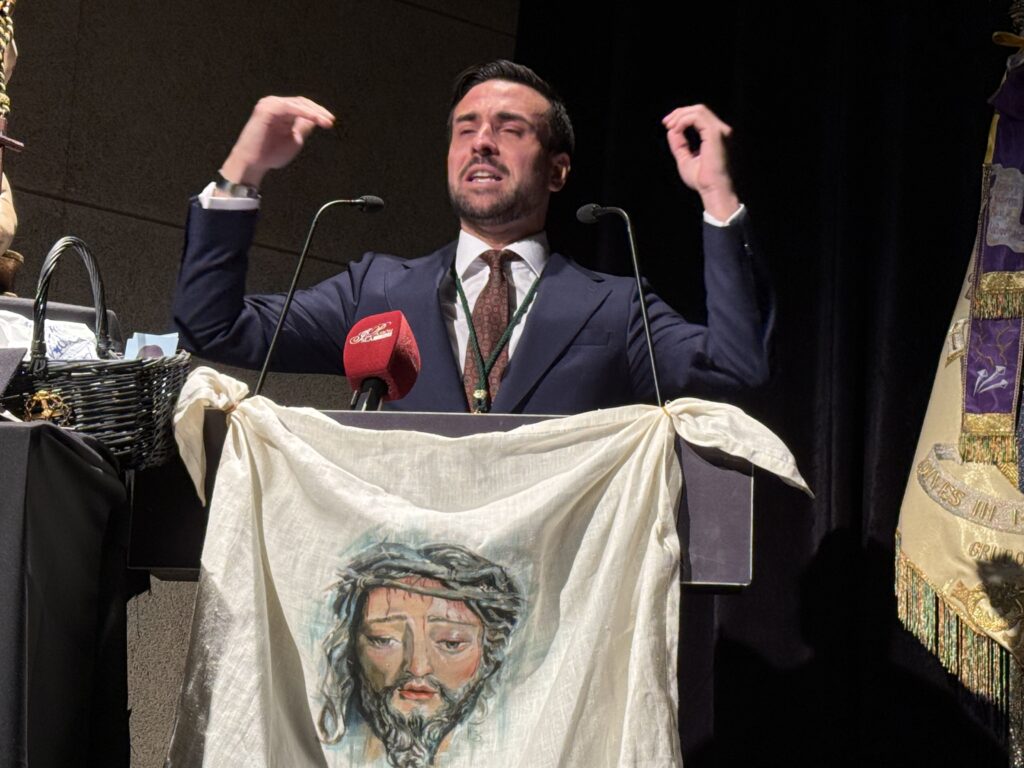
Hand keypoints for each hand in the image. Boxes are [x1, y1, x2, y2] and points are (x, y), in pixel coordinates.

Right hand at [220, 96, 334, 188]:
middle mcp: (274, 104)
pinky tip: (314, 118)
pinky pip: (289, 107)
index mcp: (280, 111)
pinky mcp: (266, 109)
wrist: (252, 163)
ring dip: (313, 112)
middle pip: (301, 102)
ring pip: (297, 103)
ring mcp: (269, 105)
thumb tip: (316, 120)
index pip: (302, 106)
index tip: (330, 122)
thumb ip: (303, 128)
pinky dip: (303, 112)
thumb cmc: (270, 154)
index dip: (317, 112)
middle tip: (330, 121)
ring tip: (325, 121)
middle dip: (318, 111)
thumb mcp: (294, 139)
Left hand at [662, 104, 738, 220]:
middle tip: (665, 123)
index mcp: (716, 136)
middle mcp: (722, 130)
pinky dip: (683, 121)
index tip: (667, 125)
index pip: (699, 116)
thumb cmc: (702, 180)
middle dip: (679, 113)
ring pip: (698, 110)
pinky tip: (676, 130)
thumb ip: (679, 144)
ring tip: (669, 126)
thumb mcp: (685, 158)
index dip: (682, 116)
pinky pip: (697, 117)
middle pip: (699, 109)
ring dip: (680, 116)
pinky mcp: (716, 133)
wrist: (713, 190)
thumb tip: (671, 129)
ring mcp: (721, 130)